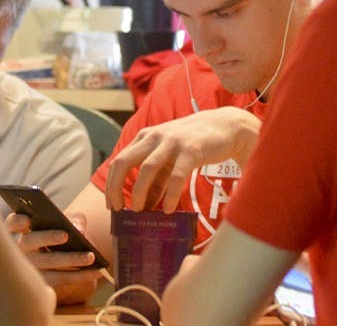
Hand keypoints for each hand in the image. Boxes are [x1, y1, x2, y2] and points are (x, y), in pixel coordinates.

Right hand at [4, 212, 103, 304]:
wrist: (64, 256)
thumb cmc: (62, 233)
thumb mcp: (67, 221)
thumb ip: (73, 219)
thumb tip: (78, 228)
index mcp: (24, 229)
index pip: (12, 223)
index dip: (16, 221)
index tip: (26, 220)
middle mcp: (22, 249)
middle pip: (30, 241)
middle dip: (47, 237)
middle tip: (65, 235)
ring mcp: (31, 268)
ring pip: (48, 263)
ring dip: (71, 259)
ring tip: (90, 256)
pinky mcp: (44, 283)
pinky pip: (61, 279)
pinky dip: (81, 275)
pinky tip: (96, 272)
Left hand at [104, 107, 260, 211]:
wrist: (225, 126)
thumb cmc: (193, 145)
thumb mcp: (169, 158)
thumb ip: (156, 179)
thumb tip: (144, 206)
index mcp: (144, 138)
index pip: (118, 161)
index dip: (111, 184)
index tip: (112, 205)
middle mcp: (153, 137)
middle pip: (124, 162)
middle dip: (116, 187)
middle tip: (119, 209)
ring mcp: (171, 142)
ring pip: (147, 168)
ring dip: (140, 192)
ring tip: (140, 211)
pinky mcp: (191, 150)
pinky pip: (176, 175)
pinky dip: (170, 194)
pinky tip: (168, 209)